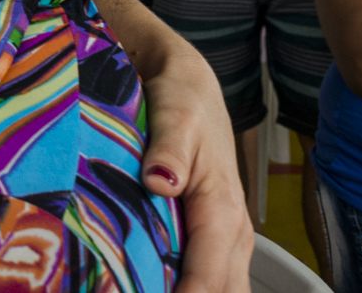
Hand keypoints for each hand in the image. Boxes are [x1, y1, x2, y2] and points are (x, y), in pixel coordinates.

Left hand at [138, 49, 251, 292]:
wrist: (191, 88)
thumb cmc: (183, 102)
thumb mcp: (174, 116)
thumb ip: (168, 150)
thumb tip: (160, 180)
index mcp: (224, 213)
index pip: (209, 280)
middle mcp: (233, 235)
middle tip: (128, 292)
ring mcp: (226, 241)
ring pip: (221, 291)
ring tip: (131, 287)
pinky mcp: (212, 239)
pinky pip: (209, 280)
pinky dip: (186, 287)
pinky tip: (146, 282)